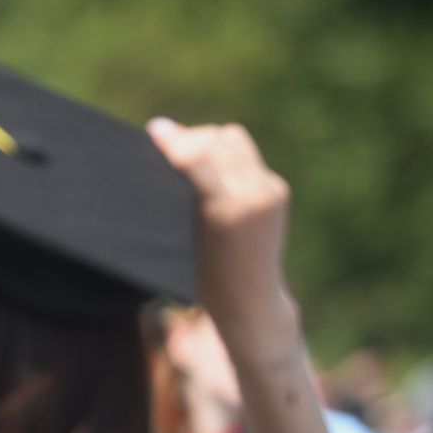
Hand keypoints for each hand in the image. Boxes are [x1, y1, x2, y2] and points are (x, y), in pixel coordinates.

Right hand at [147, 118, 297, 364]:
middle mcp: (254, 196)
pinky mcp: (277, 189)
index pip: (200, 156)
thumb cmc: (202, 280)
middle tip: (166, 145)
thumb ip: (178, 195)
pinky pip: (245, 155)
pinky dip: (224, 157)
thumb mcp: (182, 241)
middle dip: (189, 138)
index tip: (154, 130)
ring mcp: (270, 190)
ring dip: (209, 142)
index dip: (175, 140)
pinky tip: (209, 174)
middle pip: (216, 139)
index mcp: (227, 212)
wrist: (250, 301)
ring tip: (189, 158)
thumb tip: (164, 150)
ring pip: (233, 139)